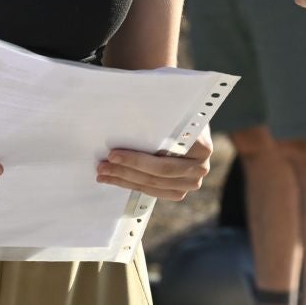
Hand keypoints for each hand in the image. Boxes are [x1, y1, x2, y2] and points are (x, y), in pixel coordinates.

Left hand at [97, 126, 212, 201]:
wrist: (189, 128)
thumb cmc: (178, 117)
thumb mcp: (172, 113)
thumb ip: (158, 119)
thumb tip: (127, 116)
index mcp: (202, 148)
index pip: (164, 158)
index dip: (136, 159)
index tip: (112, 153)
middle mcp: (200, 168)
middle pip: (157, 174)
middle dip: (125, 170)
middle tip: (103, 165)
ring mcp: (191, 183)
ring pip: (152, 186)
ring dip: (124, 179)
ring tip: (103, 173)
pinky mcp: (179, 190)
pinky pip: (152, 192)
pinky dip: (131, 185)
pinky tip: (114, 179)